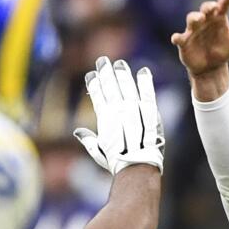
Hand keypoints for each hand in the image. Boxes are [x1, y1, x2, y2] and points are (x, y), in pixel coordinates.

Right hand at [73, 57, 163, 174]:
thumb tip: (78, 132)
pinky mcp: (150, 113)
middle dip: (106, 72)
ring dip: (122, 73)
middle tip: (103, 61)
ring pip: (127, 87)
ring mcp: (134, 111)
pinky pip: (147, 94)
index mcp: (105, 119)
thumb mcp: (99, 152)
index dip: (94, 83)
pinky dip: (145, 82)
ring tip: (120, 63)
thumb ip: (89, 139)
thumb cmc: (117, 162)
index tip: (92, 74)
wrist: (137, 167)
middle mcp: (118, 111)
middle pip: (110, 87)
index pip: (97, 95)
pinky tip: (143, 71)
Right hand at [170, 0, 228, 76]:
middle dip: (208, 7)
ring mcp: (194, 30)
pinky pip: (179, 38)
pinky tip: (176, 38)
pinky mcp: (184, 41)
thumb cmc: (222, 50)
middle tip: (212, 7)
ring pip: (192, 19)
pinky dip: (177, 37)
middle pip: (205, 9)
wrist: (209, 67)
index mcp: (219, 18)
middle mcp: (206, 21)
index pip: (224, 5)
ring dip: (194, 18)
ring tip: (199, 19)